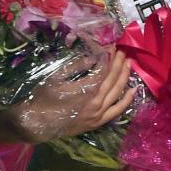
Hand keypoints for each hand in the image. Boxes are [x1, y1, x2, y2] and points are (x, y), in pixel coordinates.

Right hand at [7, 50, 135, 143]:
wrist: (37, 124)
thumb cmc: (43, 98)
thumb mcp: (56, 77)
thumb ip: (76, 66)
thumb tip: (93, 57)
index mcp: (85, 90)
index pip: (102, 69)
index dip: (108, 57)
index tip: (110, 47)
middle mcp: (96, 102)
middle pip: (112, 79)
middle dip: (118, 64)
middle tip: (122, 51)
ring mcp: (98, 114)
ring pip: (117, 93)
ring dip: (124, 77)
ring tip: (128, 64)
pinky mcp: (98, 122)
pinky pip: (117, 111)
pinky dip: (127, 100)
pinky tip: (133, 90)